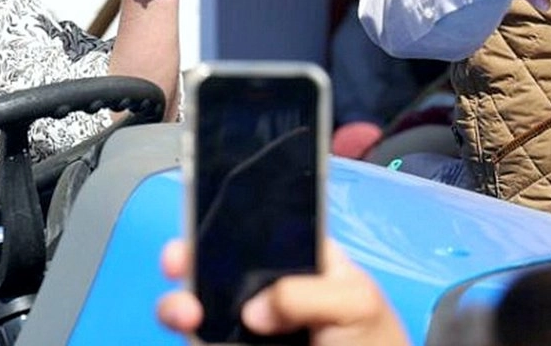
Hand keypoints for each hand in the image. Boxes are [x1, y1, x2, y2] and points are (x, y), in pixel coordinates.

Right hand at [156, 238, 410, 345]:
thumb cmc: (373, 340)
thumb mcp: (354, 302)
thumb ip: (304, 294)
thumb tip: (251, 312)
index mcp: (296, 257)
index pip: (254, 226)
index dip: (223, 217)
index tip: (200, 219)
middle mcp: (263, 284)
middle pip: (214, 260)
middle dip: (187, 255)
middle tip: (177, 263)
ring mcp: (246, 321)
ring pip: (199, 300)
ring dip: (178, 301)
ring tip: (184, 313)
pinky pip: (203, 336)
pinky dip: (189, 332)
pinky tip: (191, 330)